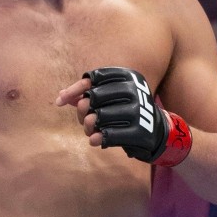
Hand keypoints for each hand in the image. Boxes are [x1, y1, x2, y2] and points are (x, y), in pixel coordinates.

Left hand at [61, 67, 191, 166]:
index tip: (62, 101)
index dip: (75, 89)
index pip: (94, 78)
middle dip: (81, 110)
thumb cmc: (125, 110)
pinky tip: (94, 140)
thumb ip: (84, 93)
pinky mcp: (140, 131)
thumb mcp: (110, 97)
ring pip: (99, 116)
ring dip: (88, 126)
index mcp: (128, 76)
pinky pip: (109, 134)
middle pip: (94, 97)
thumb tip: (60, 98)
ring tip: (90, 130)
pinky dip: (97, 138)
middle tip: (83, 119)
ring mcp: (139, 110)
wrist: (156, 131)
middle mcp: (135, 90)